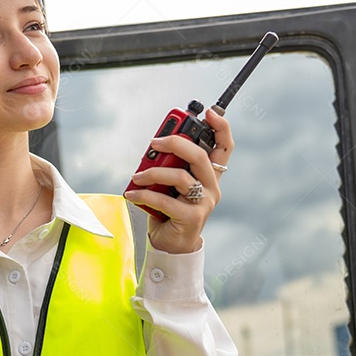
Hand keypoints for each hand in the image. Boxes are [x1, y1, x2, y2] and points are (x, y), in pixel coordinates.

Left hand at [124, 108, 232, 253]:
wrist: (172, 244)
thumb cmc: (170, 209)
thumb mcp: (170, 183)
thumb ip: (170, 164)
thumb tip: (155, 146)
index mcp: (210, 174)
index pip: (224, 147)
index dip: (221, 127)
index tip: (209, 112)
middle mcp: (212, 187)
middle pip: (199, 155)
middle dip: (175, 143)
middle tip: (154, 143)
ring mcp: (204, 203)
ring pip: (180, 177)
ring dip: (153, 173)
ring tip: (137, 176)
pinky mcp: (192, 217)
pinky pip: (166, 200)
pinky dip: (144, 195)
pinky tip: (131, 193)